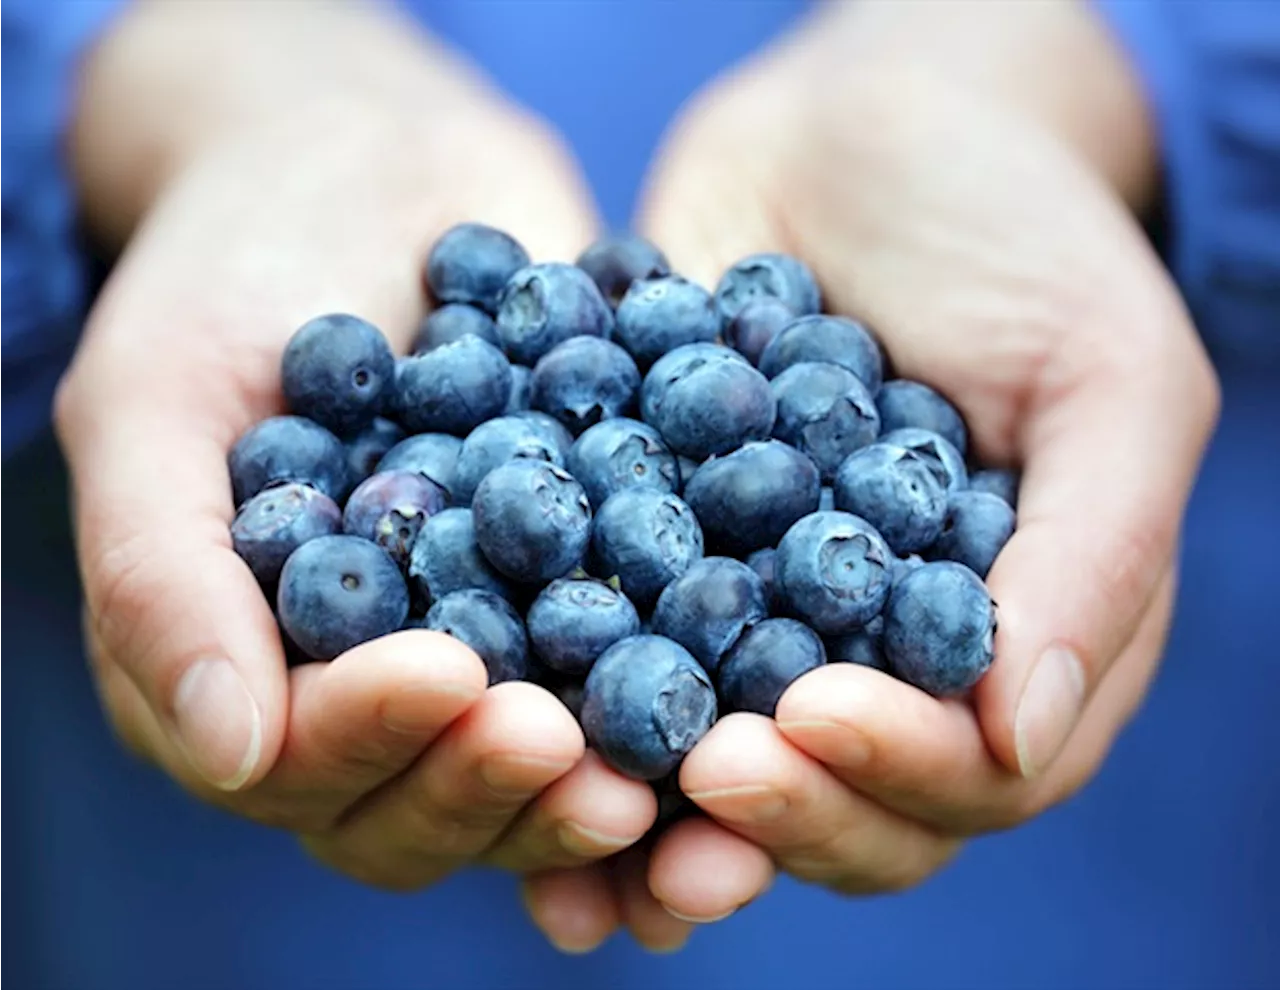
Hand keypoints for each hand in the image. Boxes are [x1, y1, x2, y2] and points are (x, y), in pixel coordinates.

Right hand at [56, 1, 658, 924]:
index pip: (304, 762)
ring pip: (544, 767)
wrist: (369, 168)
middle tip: (569, 744)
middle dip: (497, 784)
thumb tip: (232, 756)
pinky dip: (700, 680)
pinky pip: (648, 658)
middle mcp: (377, 691)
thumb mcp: (156, 399)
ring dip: (605, 776)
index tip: (446, 677)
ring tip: (677, 751)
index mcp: (254, 675)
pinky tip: (759, 670)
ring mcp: (497, 647)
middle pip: (431, 800)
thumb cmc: (231, 275)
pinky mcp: (598, 589)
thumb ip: (162, 576)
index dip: (372, 737)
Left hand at [539, 0, 1218, 926]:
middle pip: (841, 797)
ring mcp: (761, 618)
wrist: (857, 128)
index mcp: (1010, 644)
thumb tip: (1021, 735)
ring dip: (650, 805)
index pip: (973, 770)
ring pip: (715, 755)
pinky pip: (609, 648)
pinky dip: (559, 694)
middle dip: (770, 810)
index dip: (893, 771)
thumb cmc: (1013, 231)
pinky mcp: (655, 562)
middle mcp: (881, 657)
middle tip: (692, 786)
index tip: (804, 722)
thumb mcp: (1107, 370)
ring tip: (579, 816)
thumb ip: (1091, 554)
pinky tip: (503, 718)